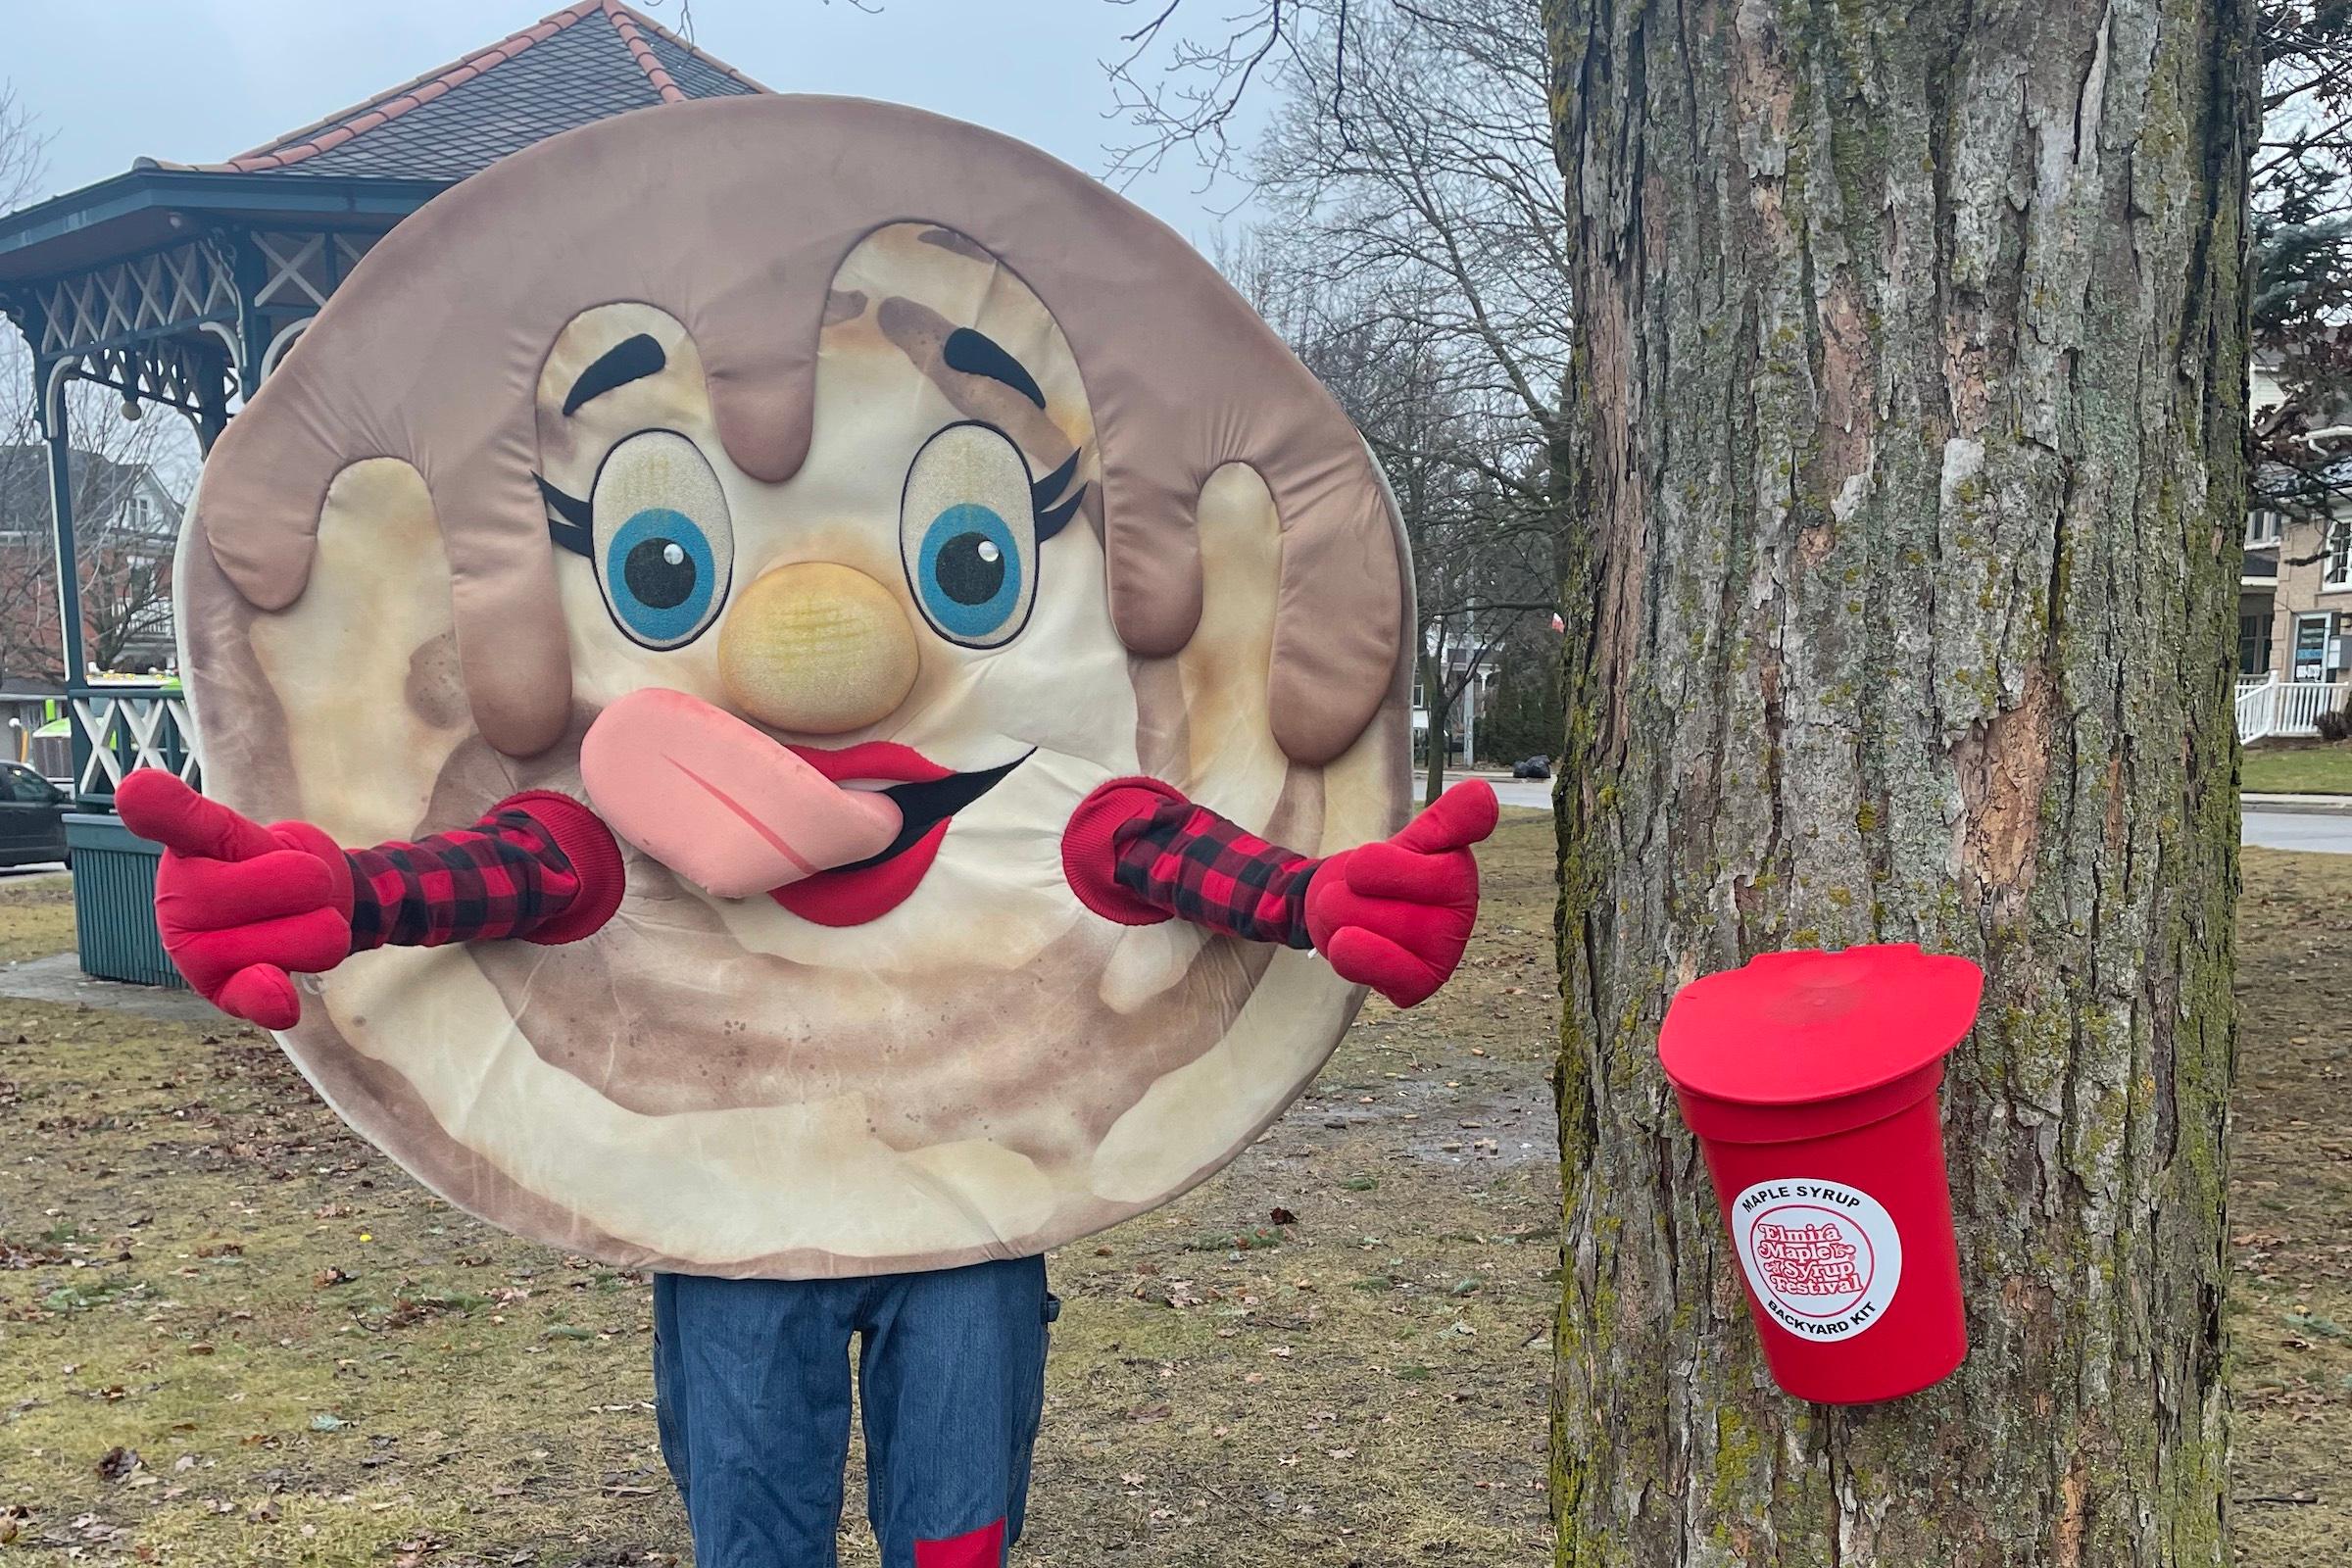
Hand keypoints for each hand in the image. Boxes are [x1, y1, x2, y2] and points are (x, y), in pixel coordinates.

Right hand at [114, 770, 352, 1029]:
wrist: (307, 909)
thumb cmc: (276, 864)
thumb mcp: (263, 836)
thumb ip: (231, 834)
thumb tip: (143, 797)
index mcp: (187, 844)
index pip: (177, 822)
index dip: (160, 806)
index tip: (138, 791)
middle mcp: (176, 897)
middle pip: (283, 886)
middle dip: (313, 885)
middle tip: (302, 881)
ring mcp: (193, 948)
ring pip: (287, 940)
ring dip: (319, 932)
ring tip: (301, 920)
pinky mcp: (221, 989)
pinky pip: (249, 995)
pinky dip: (267, 999)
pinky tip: (281, 1004)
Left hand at [1305, 780, 1497, 1008]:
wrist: (1347, 915)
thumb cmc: (1379, 872)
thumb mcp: (1406, 840)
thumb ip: (1443, 820)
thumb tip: (1482, 794)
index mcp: (1458, 863)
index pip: (1439, 838)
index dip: (1397, 854)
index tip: (1381, 858)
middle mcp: (1462, 907)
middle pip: (1370, 876)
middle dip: (1346, 881)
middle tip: (1352, 885)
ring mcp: (1445, 950)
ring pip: (1363, 921)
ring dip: (1339, 915)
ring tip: (1351, 914)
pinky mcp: (1421, 983)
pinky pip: (1385, 970)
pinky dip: (1354, 955)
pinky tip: (1348, 943)